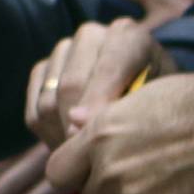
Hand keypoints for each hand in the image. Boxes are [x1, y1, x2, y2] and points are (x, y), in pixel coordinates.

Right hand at [23, 14, 171, 151]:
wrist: (146, 102)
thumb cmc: (159, 105)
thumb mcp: (156, 106)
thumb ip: (124, 110)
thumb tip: (74, 124)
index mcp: (127, 35)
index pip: (107, 67)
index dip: (99, 104)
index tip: (94, 137)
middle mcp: (91, 35)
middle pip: (71, 85)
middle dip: (78, 126)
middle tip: (90, 157)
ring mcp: (62, 53)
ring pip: (49, 101)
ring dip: (64, 135)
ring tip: (86, 155)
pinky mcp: (41, 73)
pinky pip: (34, 111)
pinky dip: (49, 134)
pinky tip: (72, 144)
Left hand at [43, 70, 193, 193]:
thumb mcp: (142, 97)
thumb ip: (102, 120)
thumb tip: (72, 122)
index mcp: (100, 137)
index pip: (57, 172)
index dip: (74, 173)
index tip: (89, 171)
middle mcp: (110, 170)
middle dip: (109, 193)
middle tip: (140, 175)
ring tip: (169, 178)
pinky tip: (188, 189)